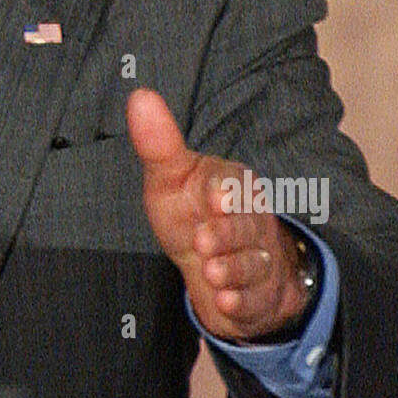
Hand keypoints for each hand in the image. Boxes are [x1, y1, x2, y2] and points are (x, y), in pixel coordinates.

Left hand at [126, 87, 309, 341]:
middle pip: (245, 226)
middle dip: (228, 234)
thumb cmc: (192, 212)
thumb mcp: (170, 178)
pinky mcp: (257, 294)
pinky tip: (225, 299)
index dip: (225, 192)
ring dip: (233, 269)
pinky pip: (255, 299)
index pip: (235, 184)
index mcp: (232, 185)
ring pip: (252, 264)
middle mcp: (250, 220)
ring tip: (210, 271)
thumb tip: (140, 96)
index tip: (217, 197)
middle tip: (204, 240)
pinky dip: (241, 301)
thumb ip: (159, 143)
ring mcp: (257, 258)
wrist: (220, 262)